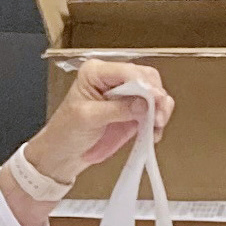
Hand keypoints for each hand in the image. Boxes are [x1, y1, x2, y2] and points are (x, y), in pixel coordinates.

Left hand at [25, 58, 173, 181]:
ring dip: (162, 109)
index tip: (155, 100)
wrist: (64, 153)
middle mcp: (113, 78)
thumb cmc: (66, 132)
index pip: (128, 71)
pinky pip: (155, 109)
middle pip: (148, 78)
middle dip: (157, 97)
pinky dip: (159, 120)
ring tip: (157, 127)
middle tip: (159, 117)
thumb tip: (145, 103)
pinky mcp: (134, 109)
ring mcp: (126, 94)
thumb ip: (116, 109)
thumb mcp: (87, 118)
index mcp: (96, 72)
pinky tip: (154, 132)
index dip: (145, 84)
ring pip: (156, 93)